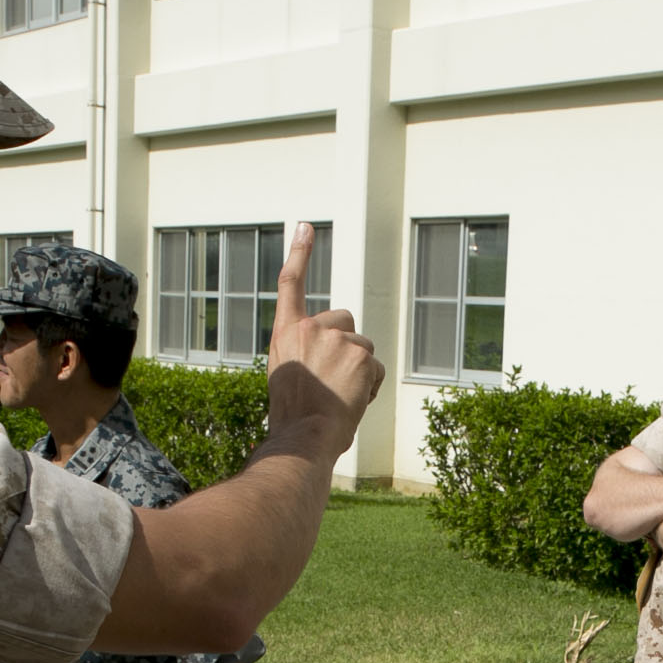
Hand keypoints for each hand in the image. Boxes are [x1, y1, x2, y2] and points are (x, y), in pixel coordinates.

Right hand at [267, 223, 383, 454]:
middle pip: (345, 322)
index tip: (305, 226)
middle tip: (331, 381)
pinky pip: (375, 368)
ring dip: (358, 370)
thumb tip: (335, 357)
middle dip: (346, 346)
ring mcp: (336, 339)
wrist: (303, 436)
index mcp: (286, 333)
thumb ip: (307, 354)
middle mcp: (310, 329)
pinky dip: (370, 386)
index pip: (291, 284)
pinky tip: (351, 401)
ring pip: (363, 348)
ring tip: (338, 396)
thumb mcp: (289, 375)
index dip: (299, 254)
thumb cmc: (294, 418)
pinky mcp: (360, 354)